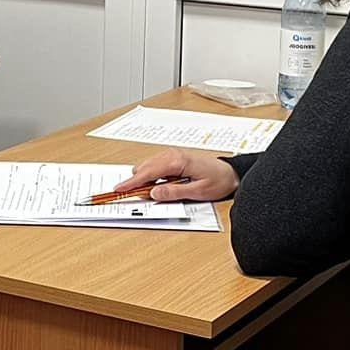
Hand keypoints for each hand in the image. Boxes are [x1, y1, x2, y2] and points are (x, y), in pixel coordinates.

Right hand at [121, 148, 239, 203]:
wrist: (230, 173)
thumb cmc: (218, 180)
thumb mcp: (197, 191)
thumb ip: (174, 192)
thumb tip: (154, 193)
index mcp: (177, 162)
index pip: (148, 172)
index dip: (132, 182)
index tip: (119, 189)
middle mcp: (173, 155)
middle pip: (144, 168)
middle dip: (135, 182)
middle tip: (129, 194)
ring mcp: (173, 155)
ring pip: (148, 166)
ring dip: (144, 179)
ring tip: (147, 192)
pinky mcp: (174, 158)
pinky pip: (156, 165)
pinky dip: (151, 175)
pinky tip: (157, 185)